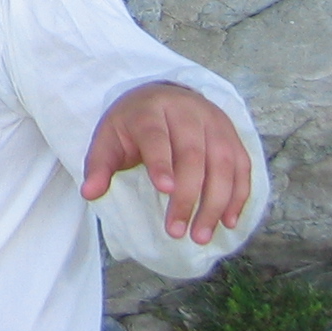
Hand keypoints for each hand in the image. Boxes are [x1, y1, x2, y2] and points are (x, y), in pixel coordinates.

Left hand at [82, 82, 252, 245]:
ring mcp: (214, 121)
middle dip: (187, 196)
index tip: (165, 190)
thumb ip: (99, 165)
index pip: (156, 136)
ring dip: (215, 203)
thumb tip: (89, 193)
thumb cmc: (133, 124)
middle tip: (177, 231)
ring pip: (222, 163)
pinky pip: (242, 167)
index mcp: (150, 110)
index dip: (162, 162)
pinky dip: (238, 196)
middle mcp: (186, 111)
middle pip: (192, 154)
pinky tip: (227, 221)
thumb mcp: (109, 138)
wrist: (163, 95)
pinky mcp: (232, 135)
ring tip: (201, 235)